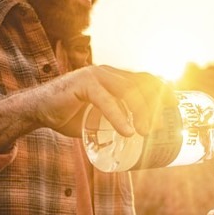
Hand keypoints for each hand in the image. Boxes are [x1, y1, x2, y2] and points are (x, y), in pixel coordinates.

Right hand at [32, 65, 172, 137]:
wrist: (38, 110)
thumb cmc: (69, 115)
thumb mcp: (98, 117)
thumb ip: (115, 121)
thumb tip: (137, 142)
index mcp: (114, 77)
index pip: (145, 79)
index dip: (163, 89)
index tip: (175, 106)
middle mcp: (108, 72)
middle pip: (141, 84)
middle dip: (156, 104)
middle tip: (162, 126)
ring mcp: (95, 75)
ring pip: (127, 90)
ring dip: (141, 111)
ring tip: (146, 132)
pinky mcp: (82, 84)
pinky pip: (106, 100)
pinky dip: (118, 116)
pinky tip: (127, 131)